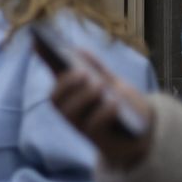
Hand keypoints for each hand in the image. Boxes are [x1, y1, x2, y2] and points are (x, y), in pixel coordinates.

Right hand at [49, 48, 154, 169]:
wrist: (143, 131)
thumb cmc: (123, 104)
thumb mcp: (111, 82)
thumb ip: (96, 68)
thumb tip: (79, 50)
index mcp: (71, 96)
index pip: (54, 79)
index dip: (45, 62)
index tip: (38, 43)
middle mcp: (70, 112)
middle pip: (56, 99)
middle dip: (67, 84)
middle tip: (83, 72)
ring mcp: (81, 126)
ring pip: (71, 113)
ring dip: (84, 96)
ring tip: (99, 85)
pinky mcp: (97, 138)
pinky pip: (94, 125)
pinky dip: (103, 111)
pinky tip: (114, 102)